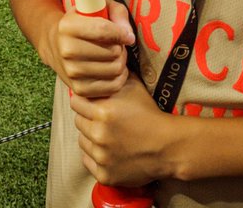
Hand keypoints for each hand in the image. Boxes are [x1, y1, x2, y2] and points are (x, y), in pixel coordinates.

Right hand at [51, 1, 135, 96]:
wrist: (57, 46)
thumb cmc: (82, 24)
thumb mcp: (95, 8)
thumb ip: (116, 14)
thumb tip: (128, 36)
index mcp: (68, 26)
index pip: (102, 30)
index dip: (121, 33)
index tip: (127, 35)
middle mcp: (67, 50)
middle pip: (112, 52)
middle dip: (120, 47)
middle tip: (117, 44)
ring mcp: (72, 72)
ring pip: (115, 69)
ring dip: (121, 61)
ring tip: (115, 55)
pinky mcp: (79, 89)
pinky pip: (113, 86)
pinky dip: (120, 77)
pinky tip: (114, 68)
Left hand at [71, 73, 170, 187]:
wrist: (167, 147)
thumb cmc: (149, 114)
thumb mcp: (132, 87)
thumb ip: (111, 77)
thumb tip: (96, 67)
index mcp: (102, 112)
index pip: (76, 102)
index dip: (84, 101)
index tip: (92, 103)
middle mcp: (98, 135)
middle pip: (78, 122)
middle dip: (88, 118)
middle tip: (102, 120)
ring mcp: (101, 157)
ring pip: (82, 141)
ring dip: (90, 137)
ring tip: (107, 135)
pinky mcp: (104, 175)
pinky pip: (88, 160)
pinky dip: (95, 156)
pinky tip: (108, 150)